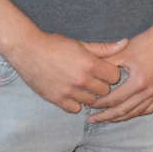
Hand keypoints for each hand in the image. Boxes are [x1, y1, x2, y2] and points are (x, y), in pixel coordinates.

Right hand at [4, 32, 125, 112]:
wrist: (27, 50)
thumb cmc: (55, 44)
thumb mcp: (81, 44)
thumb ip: (104, 48)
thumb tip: (125, 43)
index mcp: (90, 65)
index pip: (114, 77)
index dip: (111, 74)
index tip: (105, 71)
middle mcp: (81, 80)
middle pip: (105, 91)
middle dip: (102, 85)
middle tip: (94, 80)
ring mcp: (68, 91)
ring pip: (91, 102)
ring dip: (89, 95)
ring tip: (83, 87)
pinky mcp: (56, 99)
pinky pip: (74, 109)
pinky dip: (75, 103)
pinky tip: (72, 94)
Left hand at [84, 20, 152, 122]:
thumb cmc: (148, 42)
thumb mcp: (124, 51)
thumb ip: (106, 63)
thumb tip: (89, 73)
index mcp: (139, 82)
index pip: (115, 100)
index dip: (100, 104)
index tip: (89, 105)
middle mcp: (150, 91)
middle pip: (125, 110)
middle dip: (107, 116)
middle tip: (93, 120)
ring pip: (138, 112)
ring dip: (122, 118)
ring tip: (108, 119)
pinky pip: (151, 108)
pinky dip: (138, 113)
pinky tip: (130, 113)